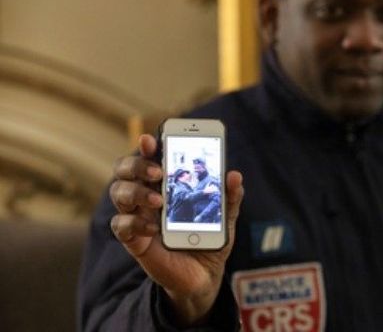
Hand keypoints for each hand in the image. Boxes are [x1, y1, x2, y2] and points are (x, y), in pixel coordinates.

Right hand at [109, 134, 243, 325]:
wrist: (204, 274)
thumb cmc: (209, 236)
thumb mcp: (225, 216)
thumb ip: (229, 196)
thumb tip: (234, 176)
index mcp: (166, 183)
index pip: (149, 157)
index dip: (147, 146)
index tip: (152, 139)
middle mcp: (146, 195)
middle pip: (124, 170)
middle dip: (136, 165)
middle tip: (158, 172)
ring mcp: (137, 216)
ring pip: (118, 193)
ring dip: (136, 192)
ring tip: (160, 200)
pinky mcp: (134, 240)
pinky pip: (121, 226)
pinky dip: (135, 223)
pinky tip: (155, 228)